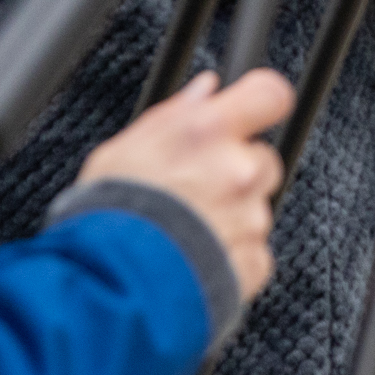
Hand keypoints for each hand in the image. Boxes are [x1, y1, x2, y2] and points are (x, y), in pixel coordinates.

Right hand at [78, 69, 293, 303]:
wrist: (106, 284)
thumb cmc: (105, 217)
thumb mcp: (123, 150)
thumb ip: (174, 116)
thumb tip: (206, 90)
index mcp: (207, 133)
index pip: (269, 94)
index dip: (262, 102)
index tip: (252, 112)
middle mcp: (238, 170)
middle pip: (263, 159)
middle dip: (238, 172)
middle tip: (196, 191)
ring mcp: (250, 217)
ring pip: (256, 208)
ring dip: (232, 217)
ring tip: (185, 231)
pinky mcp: (253, 260)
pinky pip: (254, 252)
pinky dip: (231, 256)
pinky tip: (194, 257)